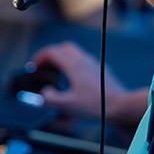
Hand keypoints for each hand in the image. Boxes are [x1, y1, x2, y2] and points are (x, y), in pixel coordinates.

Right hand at [29, 41, 144, 124]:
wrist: (121, 106)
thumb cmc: (95, 106)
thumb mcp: (68, 106)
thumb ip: (50, 100)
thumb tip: (42, 94)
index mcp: (73, 65)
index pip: (51, 52)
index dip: (39, 57)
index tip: (33, 67)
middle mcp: (84, 60)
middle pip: (63, 48)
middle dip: (51, 55)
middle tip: (44, 67)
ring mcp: (94, 64)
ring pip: (75, 53)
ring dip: (63, 59)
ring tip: (57, 73)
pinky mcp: (101, 70)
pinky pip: (84, 61)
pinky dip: (74, 65)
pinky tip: (74, 80)